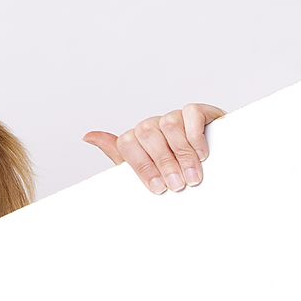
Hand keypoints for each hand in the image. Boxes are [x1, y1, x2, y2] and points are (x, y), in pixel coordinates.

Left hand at [82, 103, 226, 193]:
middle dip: (163, 163)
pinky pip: (191, 113)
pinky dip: (195, 136)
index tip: (157, 189)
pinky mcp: (198, 111)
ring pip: (168, 124)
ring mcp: (175, 116)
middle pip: (146, 133)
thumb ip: (119, 156)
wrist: (213, 170)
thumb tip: (87, 136)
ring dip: (181, 154)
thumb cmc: (176, 173)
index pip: (126, 143)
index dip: (141, 166)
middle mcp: (153, 125)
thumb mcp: (147, 173)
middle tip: (177, 186)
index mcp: (137, 140)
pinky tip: (202, 155)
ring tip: (192, 177)